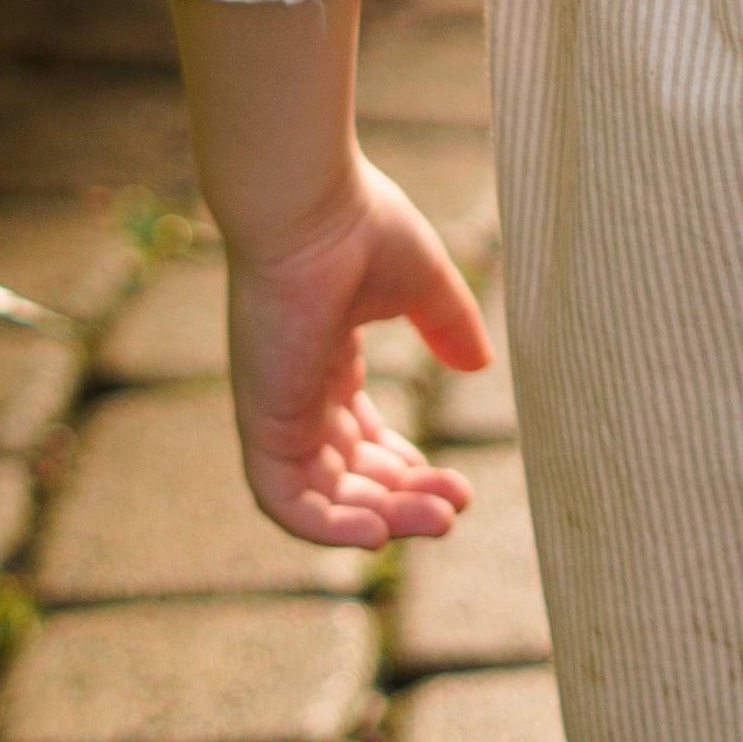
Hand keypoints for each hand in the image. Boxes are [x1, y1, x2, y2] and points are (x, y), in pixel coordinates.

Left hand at [221, 159, 493, 546]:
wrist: (308, 209)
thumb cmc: (359, 227)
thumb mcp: (422, 282)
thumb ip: (448, 325)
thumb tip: (480, 366)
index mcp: (328, 356)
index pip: (360, 435)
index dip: (405, 466)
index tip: (455, 483)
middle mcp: (300, 390)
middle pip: (349, 472)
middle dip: (404, 497)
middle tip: (455, 507)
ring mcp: (278, 409)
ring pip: (325, 494)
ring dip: (379, 516)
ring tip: (437, 520)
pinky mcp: (263, 423)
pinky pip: (285, 500)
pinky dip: (327, 527)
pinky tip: (378, 532)